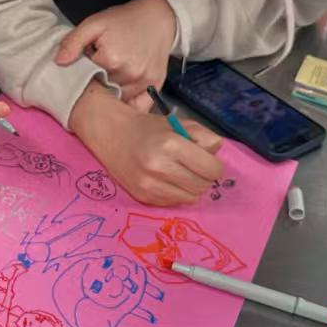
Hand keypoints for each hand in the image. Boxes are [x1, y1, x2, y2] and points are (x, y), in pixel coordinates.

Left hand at [56, 0, 177, 102]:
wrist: (158, 17)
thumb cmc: (125, 20)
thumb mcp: (95, 23)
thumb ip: (73, 42)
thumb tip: (59, 62)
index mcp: (111, 59)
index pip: (86, 78)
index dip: (83, 72)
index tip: (87, 63)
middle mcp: (129, 74)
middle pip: (102, 91)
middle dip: (97, 84)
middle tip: (100, 70)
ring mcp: (143, 82)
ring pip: (118, 100)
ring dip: (112, 94)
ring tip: (113, 75)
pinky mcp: (154, 85)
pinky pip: (138, 105)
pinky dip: (129, 103)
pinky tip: (125, 92)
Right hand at [69, 83, 223, 206]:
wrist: (111, 135)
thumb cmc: (147, 129)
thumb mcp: (178, 123)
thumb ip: (203, 136)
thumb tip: (216, 153)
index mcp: (170, 144)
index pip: (211, 169)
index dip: (214, 165)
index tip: (206, 160)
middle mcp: (159, 167)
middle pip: (203, 186)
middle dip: (204, 177)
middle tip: (193, 167)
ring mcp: (149, 185)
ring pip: (190, 198)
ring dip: (191, 187)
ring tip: (180, 174)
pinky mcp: (143, 197)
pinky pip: (174, 202)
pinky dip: (176, 193)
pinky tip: (167, 180)